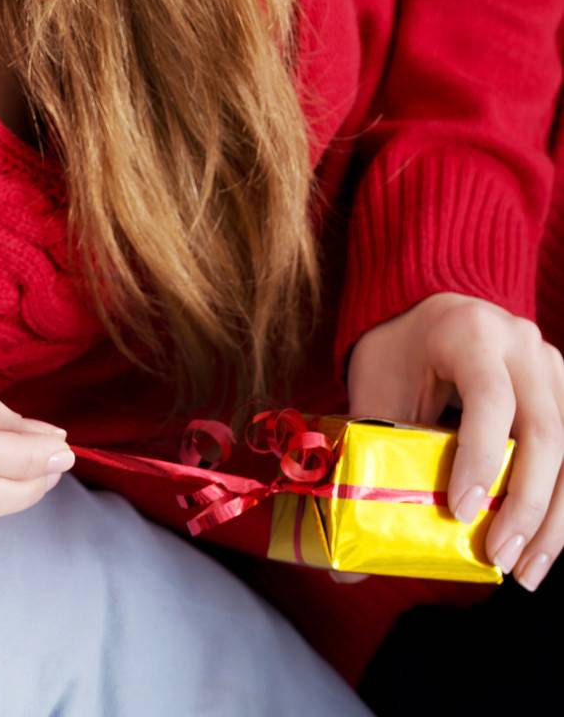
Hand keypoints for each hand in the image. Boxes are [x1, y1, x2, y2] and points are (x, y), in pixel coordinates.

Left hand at [337, 292, 563, 591]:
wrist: (428, 317)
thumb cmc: (398, 356)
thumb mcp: (375, 394)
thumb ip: (368, 462)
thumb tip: (344, 568)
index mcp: (469, 331)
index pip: (490, 398)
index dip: (482, 458)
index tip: (460, 512)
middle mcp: (521, 342)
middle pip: (544, 430)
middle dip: (525, 504)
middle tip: (498, 557)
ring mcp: (551, 365)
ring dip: (554, 517)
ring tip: (525, 570)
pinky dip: (562, 502)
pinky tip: (542, 544)